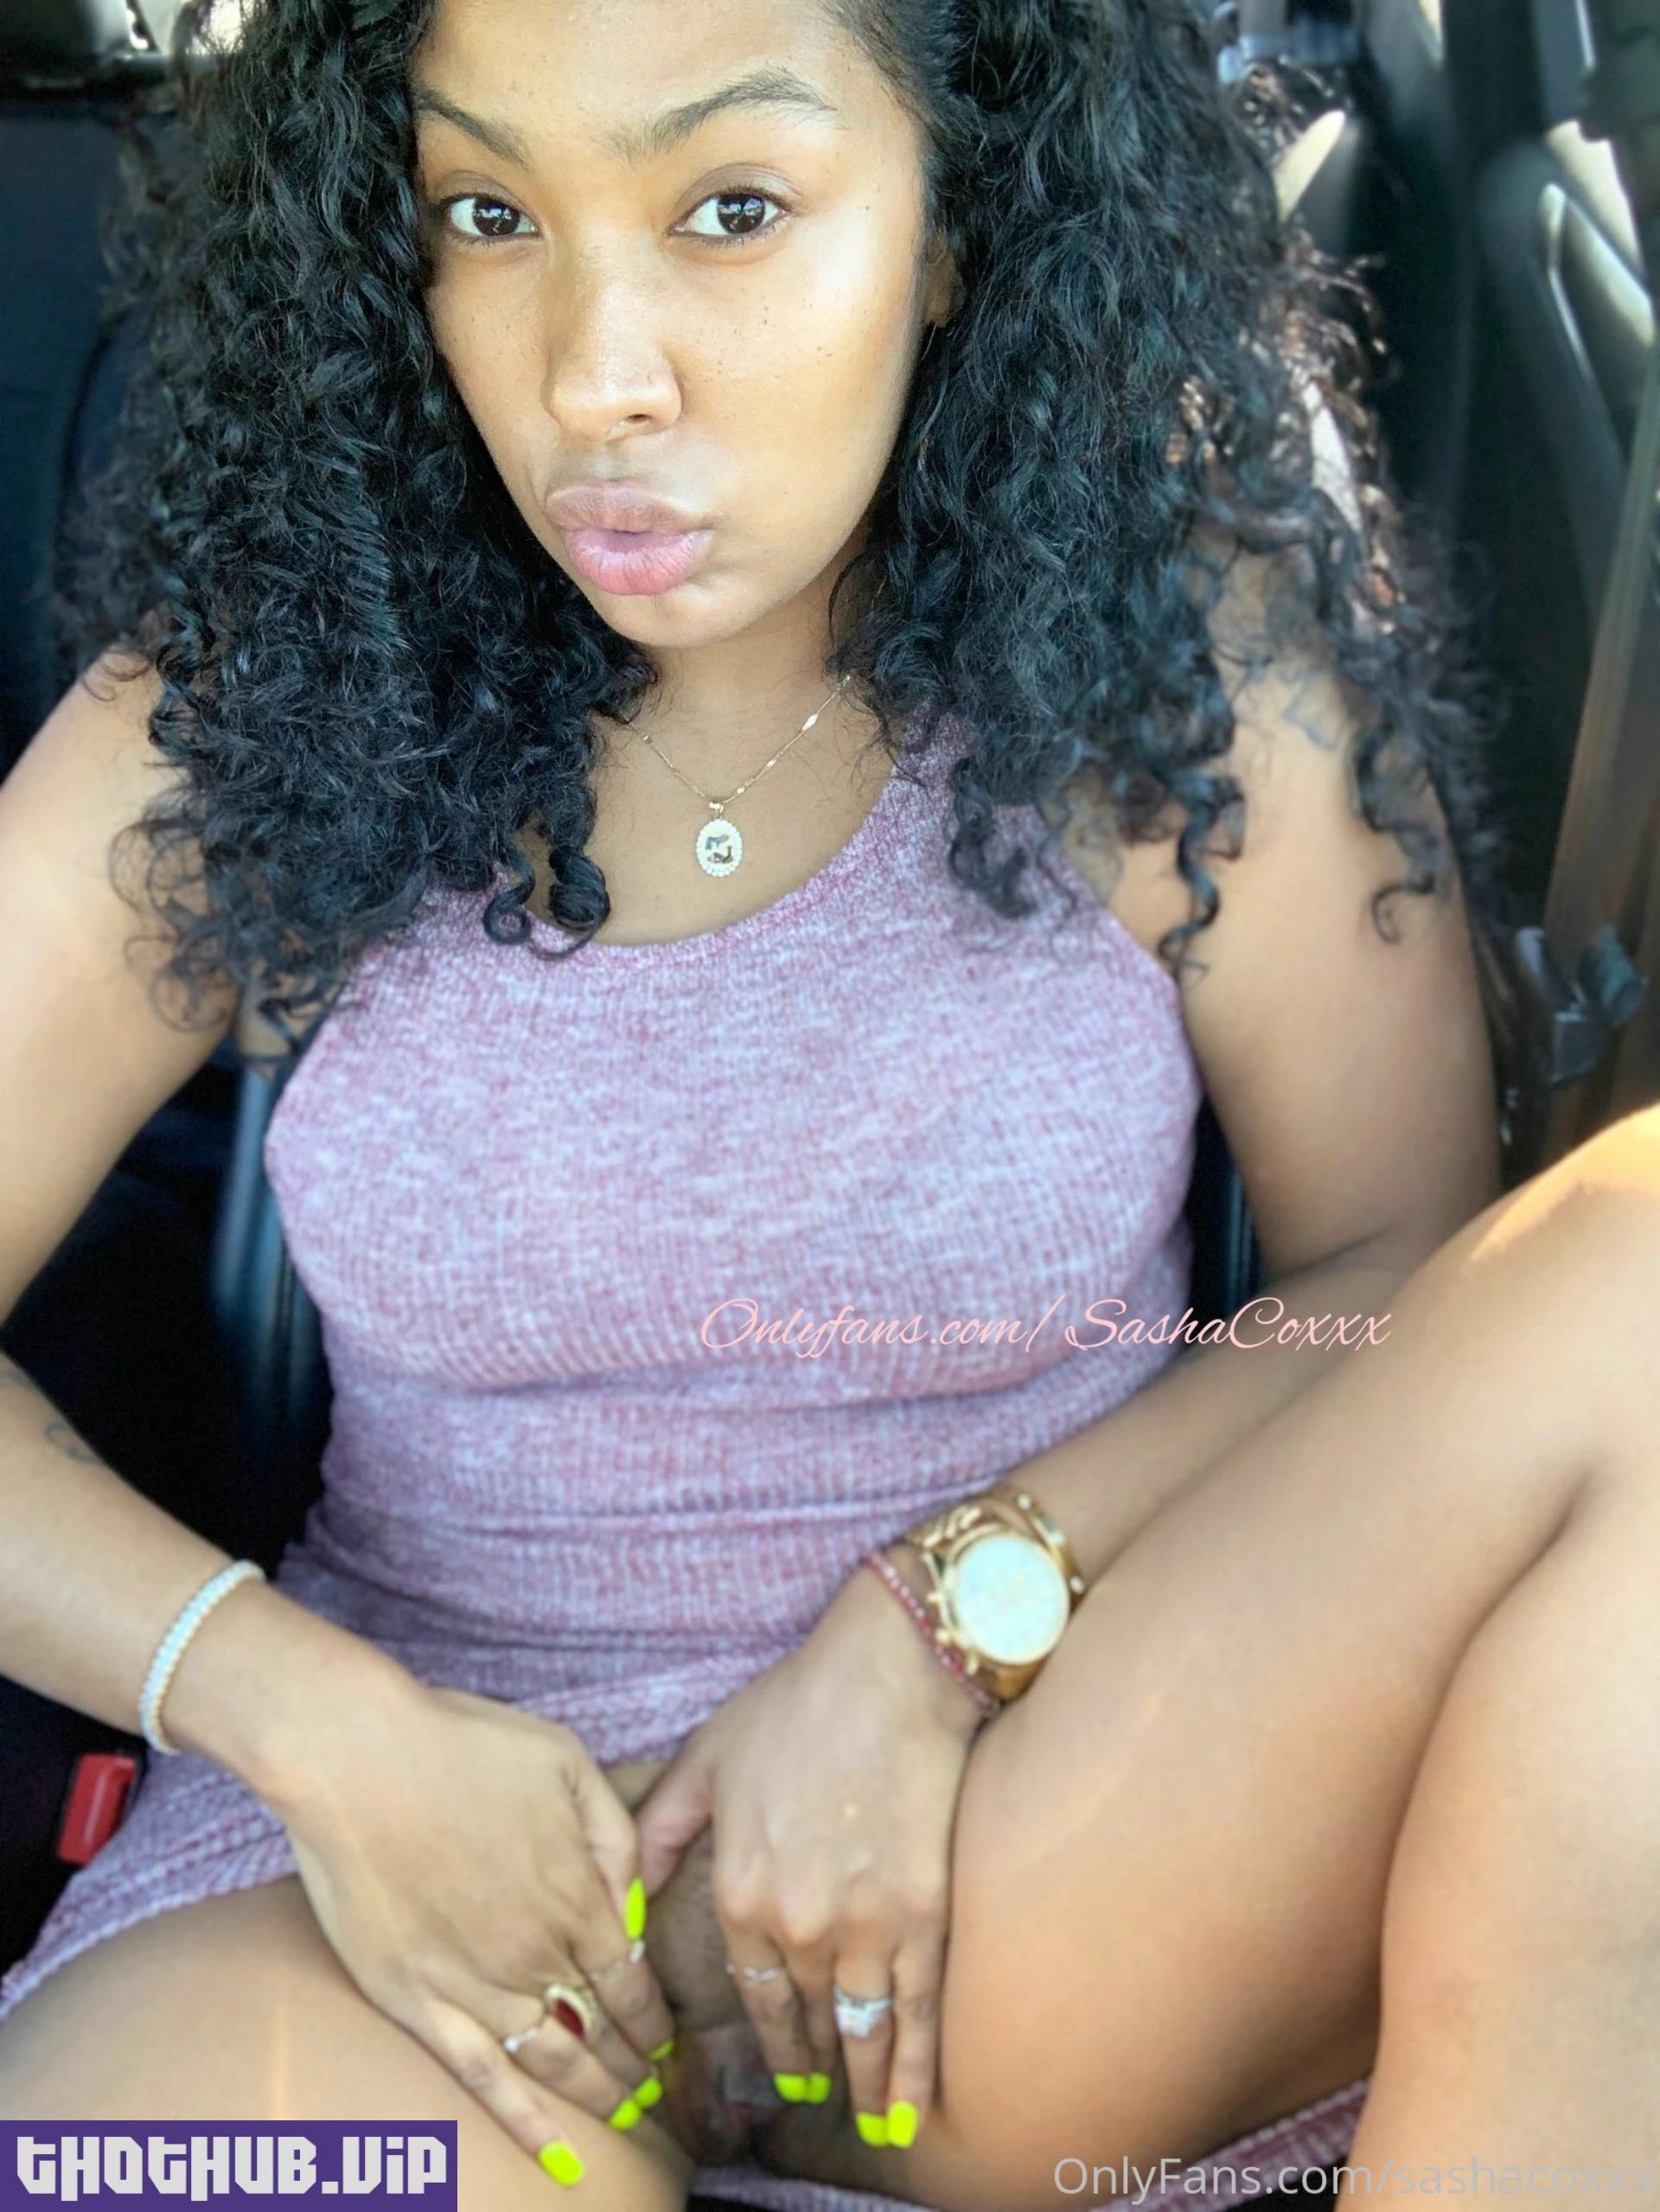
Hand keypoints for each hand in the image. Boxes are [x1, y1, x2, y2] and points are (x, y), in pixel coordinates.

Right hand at [266, 1673, 679, 2169]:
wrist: (359, 1755)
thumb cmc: (463, 1744)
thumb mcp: (567, 1761)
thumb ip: (614, 1835)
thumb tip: (638, 1899)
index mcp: (578, 1896)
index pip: (633, 1980)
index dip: (655, 2018)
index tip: (669, 2041)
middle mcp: (536, 1953)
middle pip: (601, 2027)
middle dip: (634, 2065)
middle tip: (654, 2092)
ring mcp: (475, 1984)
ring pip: (552, 2060)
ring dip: (593, 2093)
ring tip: (621, 2117)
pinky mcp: (415, 2000)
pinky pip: (479, 2076)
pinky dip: (523, 2122)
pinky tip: (555, 2156)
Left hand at [631, 1556, 987, 2148]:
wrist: (888, 1676)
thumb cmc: (795, 1707)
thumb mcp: (705, 1759)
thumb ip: (658, 1828)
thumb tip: (626, 1888)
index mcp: (738, 1893)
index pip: (751, 1995)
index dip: (767, 2039)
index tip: (775, 2072)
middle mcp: (796, 1926)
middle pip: (805, 2020)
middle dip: (810, 2065)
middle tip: (813, 2098)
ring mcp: (864, 1927)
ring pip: (860, 2031)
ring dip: (865, 2084)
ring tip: (873, 2121)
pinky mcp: (923, 1916)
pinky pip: (916, 2012)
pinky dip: (915, 2067)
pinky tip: (913, 2106)